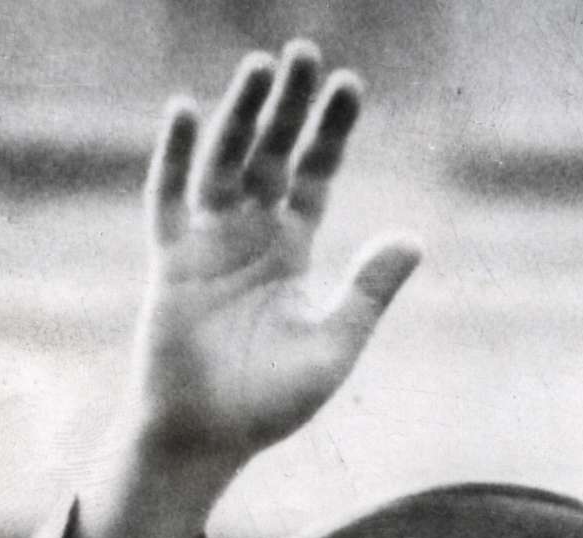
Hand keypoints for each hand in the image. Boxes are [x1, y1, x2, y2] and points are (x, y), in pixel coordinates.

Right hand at [128, 39, 422, 464]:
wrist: (208, 438)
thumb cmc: (270, 401)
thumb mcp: (333, 344)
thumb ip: (368, 291)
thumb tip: (414, 240)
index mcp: (291, 250)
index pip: (314, 174)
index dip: (330, 132)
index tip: (349, 86)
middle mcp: (249, 235)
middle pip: (270, 154)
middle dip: (287, 106)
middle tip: (303, 53)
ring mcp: (206, 243)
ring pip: (224, 164)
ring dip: (239, 117)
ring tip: (258, 68)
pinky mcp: (169, 262)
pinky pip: (168, 199)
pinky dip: (175, 157)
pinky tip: (186, 112)